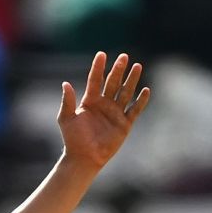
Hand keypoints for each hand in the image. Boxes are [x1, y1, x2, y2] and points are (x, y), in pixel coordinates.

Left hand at [57, 52, 150, 175]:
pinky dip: (140, 101)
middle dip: (118, 70)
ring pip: (125, 92)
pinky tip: (145, 90)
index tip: (102, 54)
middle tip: (124, 56)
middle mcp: (104, 104)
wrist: (84, 158)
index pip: (95, 80)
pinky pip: (134, 110)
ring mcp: (115, 113)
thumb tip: (65, 83)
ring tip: (137, 66)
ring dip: (131, 80)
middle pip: (113, 83)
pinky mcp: (124, 124)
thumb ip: (68, 101)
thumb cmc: (73, 139)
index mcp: (90, 101)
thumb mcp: (66, 118)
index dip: (98, 67)